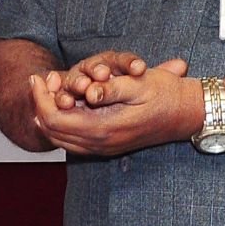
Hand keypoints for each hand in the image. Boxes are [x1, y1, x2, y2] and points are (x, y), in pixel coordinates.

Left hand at [31, 57, 195, 156]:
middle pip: (51, 131)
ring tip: (46, 91)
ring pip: (59, 139)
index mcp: (103, 128)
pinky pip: (71, 141)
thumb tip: (87, 90)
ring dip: (48, 115)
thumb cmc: (165, 95)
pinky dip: (60, 124)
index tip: (37, 77)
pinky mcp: (107, 147)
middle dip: (40, 104)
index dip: (40, 97)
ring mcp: (103, 149)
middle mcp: (99, 144)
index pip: (54, 118)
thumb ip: (110, 88)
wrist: (187, 115)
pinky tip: (62, 105)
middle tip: (39, 81)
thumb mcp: (139, 84)